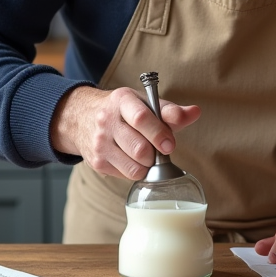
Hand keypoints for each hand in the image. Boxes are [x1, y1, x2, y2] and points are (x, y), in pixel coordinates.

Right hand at [50, 85, 200, 179]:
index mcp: (121, 101)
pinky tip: (132, 158)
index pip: (140, 118)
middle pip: (139, 148)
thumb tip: (195, 113)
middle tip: (160, 149)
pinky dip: (136, 170)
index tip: (170, 144)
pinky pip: (126, 175)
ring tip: (146, 154)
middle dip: (156, 153)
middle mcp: (106, 121)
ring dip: (147, 165)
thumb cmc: (121, 111)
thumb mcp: (143, 103)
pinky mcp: (97, 162)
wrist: (81, 118)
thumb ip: (170, 111)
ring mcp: (100, 144)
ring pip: (134, 167)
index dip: (159, 133)